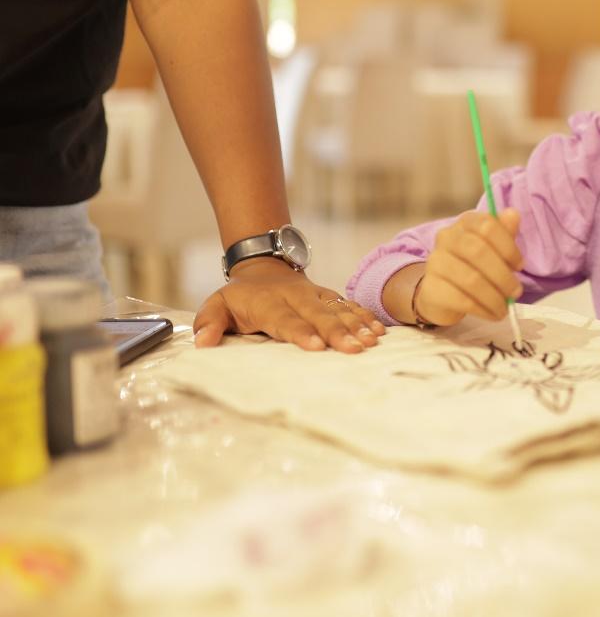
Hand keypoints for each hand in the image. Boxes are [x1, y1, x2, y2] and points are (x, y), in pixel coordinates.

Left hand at [193, 257, 385, 352]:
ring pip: (339, 309)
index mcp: (268, 303)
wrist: (265, 268)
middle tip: (353, 348)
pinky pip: (351, 306)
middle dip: (337, 331)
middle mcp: (297, 297)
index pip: (285, 319)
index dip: (300, 331)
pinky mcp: (331, 297)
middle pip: (319, 315)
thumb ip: (209, 323)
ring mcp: (317, 295)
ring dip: (356, 325)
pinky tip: (379, 331)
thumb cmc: (241, 297)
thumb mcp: (217, 304)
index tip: (315, 346)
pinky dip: (365, 317)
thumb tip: (203, 343)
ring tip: (371, 341)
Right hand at [413, 209, 523, 326]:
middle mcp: (446, 238)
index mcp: (465, 223)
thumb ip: (504, 233)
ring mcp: (435, 262)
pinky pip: (461, 300)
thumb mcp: (493, 248)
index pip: (487, 225)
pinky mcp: (431, 288)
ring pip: (471, 279)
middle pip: (478, 251)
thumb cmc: (474, 266)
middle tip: (516, 292)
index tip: (519, 265)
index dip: (508, 247)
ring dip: (495, 297)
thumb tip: (513, 214)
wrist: (441, 293)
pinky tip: (492, 314)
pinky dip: (483, 309)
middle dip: (503, 276)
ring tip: (505, 308)